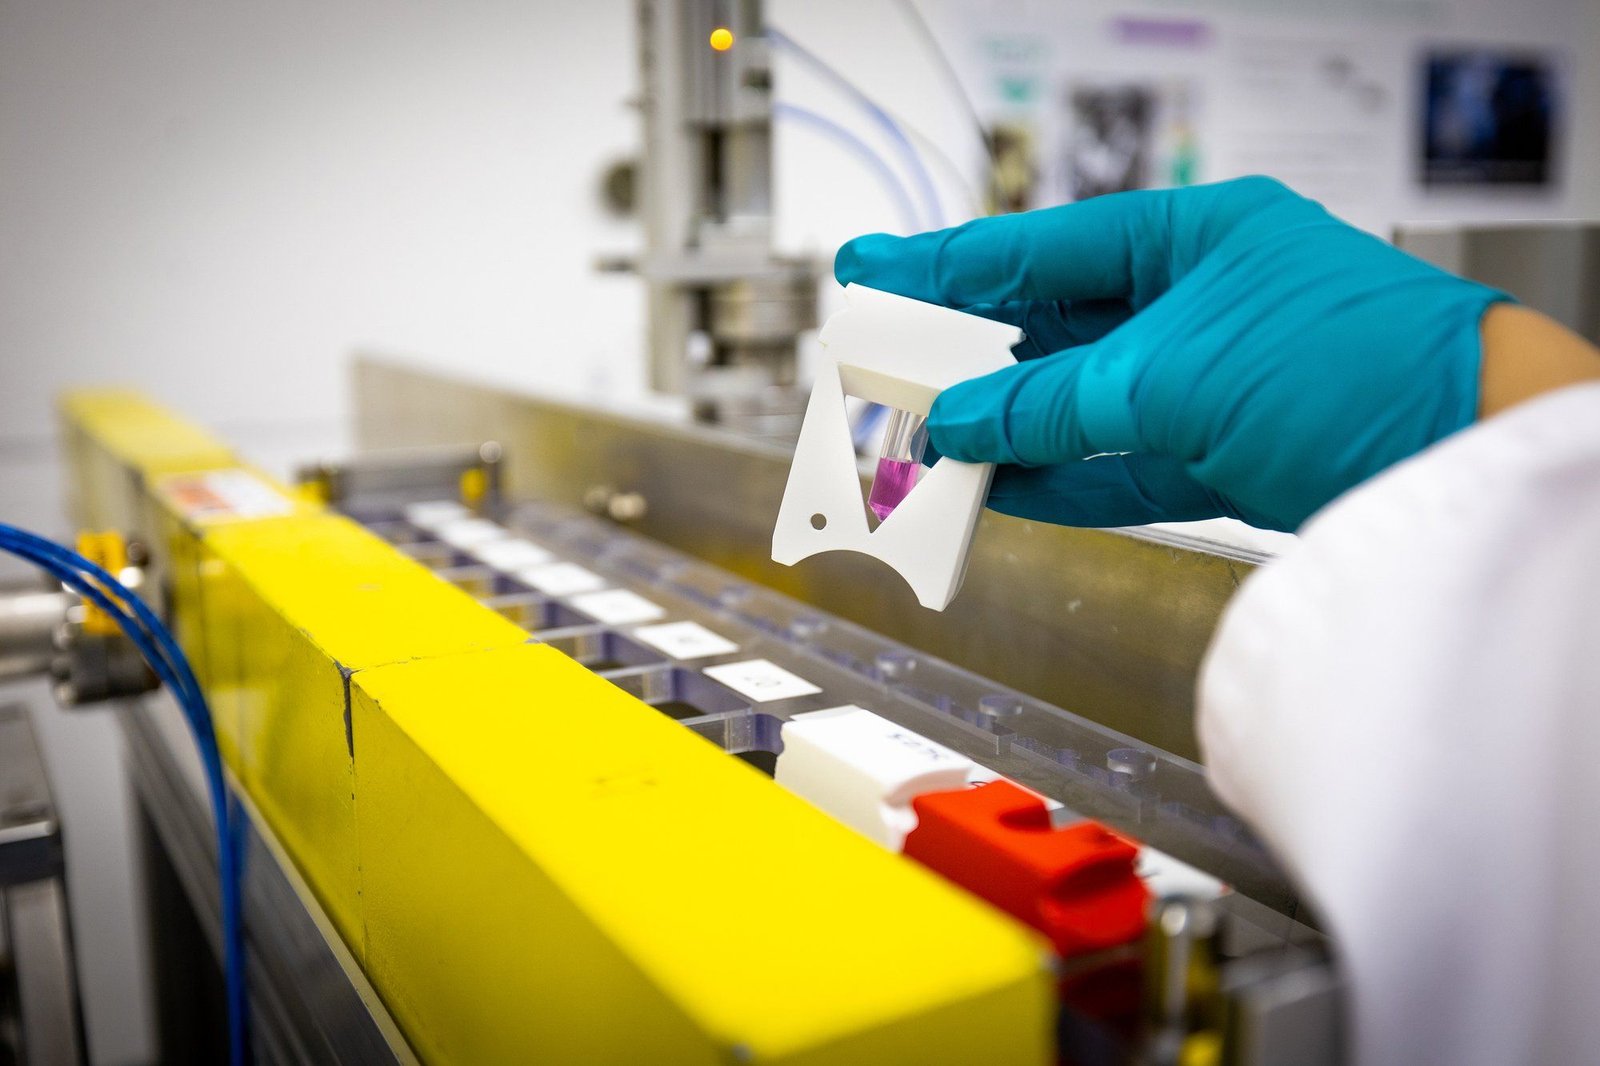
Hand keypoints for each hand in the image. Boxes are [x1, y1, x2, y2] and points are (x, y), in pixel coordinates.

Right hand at [835, 177, 1508, 531]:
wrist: (1464, 456)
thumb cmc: (1358, 368)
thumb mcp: (1173, 373)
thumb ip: (1051, 402)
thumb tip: (960, 420)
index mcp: (1192, 239)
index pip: (1042, 249)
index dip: (948, 265)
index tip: (877, 269)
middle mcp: (1194, 304)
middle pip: (1051, 330)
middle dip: (966, 358)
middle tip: (884, 373)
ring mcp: (1205, 383)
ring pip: (1074, 406)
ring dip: (1001, 431)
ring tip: (922, 445)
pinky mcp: (1217, 458)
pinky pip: (1110, 466)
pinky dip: (1052, 480)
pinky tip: (993, 488)